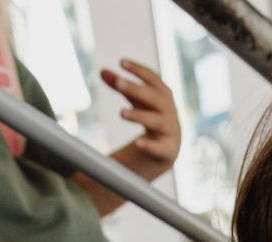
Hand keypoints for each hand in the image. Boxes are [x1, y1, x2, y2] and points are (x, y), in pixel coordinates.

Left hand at [103, 59, 180, 180]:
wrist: (170, 146)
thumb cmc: (151, 115)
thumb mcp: (136, 100)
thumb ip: (121, 86)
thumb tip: (101, 71)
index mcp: (163, 94)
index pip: (152, 78)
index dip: (138, 70)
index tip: (121, 62)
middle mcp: (168, 110)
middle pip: (154, 97)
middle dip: (137, 89)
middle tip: (119, 83)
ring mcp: (169, 129)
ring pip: (156, 121)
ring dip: (139, 116)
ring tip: (122, 113)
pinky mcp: (167, 149)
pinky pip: (159, 147)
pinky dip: (149, 146)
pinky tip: (137, 144)